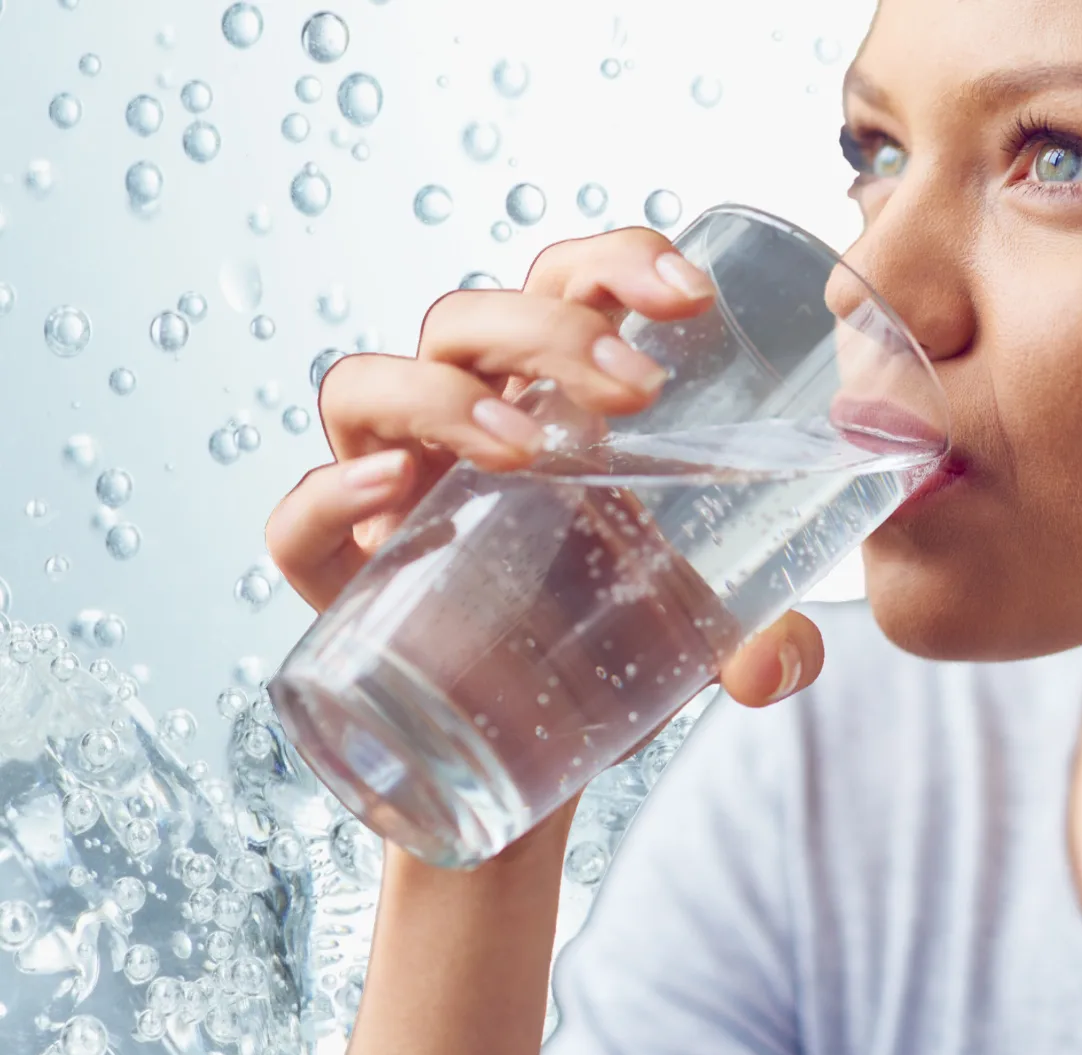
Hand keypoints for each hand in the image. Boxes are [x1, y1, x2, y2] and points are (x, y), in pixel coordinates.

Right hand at [264, 228, 824, 709]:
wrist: (530, 758)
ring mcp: (388, 493)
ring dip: (444, 396)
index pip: (567, 283)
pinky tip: (391, 493)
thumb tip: (778, 665)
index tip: (691, 296)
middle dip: (552, 331)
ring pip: (366, 386)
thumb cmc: (607, 647)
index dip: (617, 262)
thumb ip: (765, 641)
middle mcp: (457, 421)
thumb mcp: (702, 632)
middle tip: (639, 393)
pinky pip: (297, 526)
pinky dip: (328, 498)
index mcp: (550, 398)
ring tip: (524, 448)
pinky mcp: (339, 580)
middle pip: (471, 321)